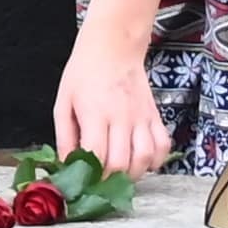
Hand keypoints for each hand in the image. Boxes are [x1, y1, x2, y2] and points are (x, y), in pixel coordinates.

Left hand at [52, 22, 170, 174]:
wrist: (113, 45)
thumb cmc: (84, 71)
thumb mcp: (63, 102)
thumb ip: (65, 137)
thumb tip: (67, 165)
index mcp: (95, 112)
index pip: (97, 155)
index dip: (90, 176)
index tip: (83, 181)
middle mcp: (121, 116)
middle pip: (122, 163)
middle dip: (110, 181)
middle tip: (100, 183)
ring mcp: (141, 116)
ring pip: (145, 158)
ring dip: (133, 174)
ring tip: (120, 174)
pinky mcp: (154, 115)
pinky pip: (163, 145)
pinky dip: (155, 160)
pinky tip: (142, 161)